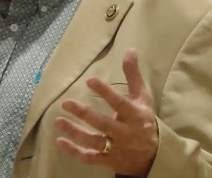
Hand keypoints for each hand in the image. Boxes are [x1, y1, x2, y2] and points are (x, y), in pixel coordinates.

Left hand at [54, 48, 158, 176]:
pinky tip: (60, 141)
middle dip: (84, 114)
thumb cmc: (144, 121)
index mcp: (135, 116)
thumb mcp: (143, 98)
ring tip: (58, 121)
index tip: (89, 80)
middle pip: (103, 124)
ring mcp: (116, 149)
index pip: (120, 103)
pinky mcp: (108, 161)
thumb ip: (133, 76)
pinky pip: (90, 158)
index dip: (105, 92)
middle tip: (65, 103)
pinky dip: (74, 152)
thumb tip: (130, 50)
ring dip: (75, 132)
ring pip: (94, 142)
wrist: (153, 156)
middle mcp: (126, 133)